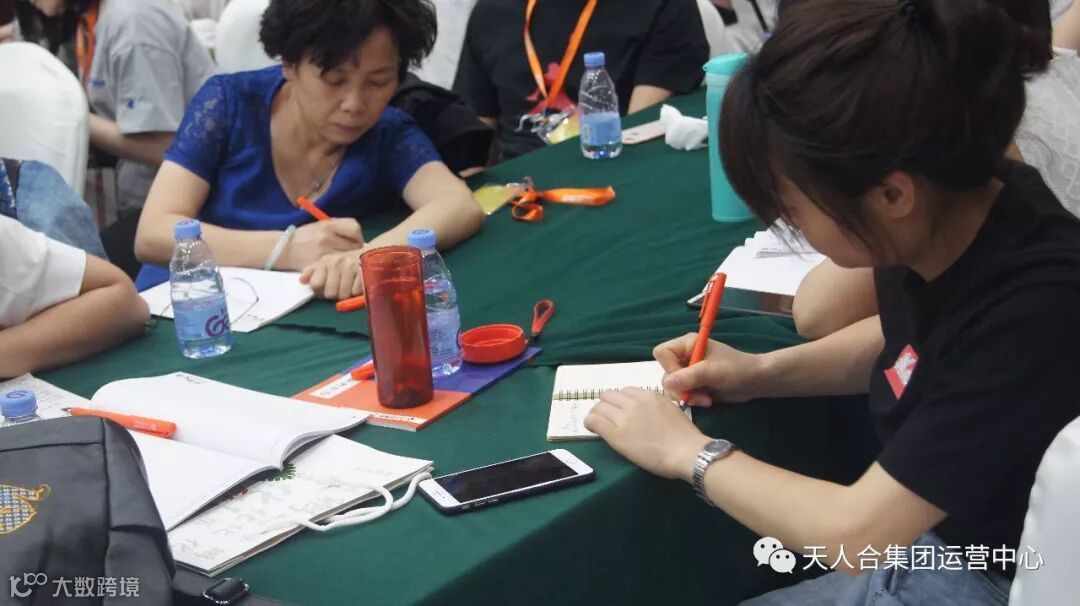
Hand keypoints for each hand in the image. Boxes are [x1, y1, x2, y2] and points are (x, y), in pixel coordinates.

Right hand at [280, 219, 363, 269]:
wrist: (284, 248)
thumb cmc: (305, 236)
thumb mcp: (321, 225)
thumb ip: (339, 228)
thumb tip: (359, 238)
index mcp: (328, 225)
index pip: (354, 229)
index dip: (358, 236)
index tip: (355, 241)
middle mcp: (327, 238)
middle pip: (355, 246)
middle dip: (356, 250)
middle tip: (352, 254)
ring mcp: (324, 253)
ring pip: (348, 259)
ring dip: (350, 261)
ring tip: (345, 262)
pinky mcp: (320, 266)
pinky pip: (339, 269)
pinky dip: (341, 270)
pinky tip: (338, 269)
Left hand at [300, 249, 363, 299]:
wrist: (369, 254)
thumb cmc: (346, 262)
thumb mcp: (328, 263)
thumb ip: (313, 271)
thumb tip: (302, 280)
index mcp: (325, 261)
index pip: (316, 284)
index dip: (320, 291)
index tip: (326, 289)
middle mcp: (336, 262)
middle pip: (330, 293)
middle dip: (335, 295)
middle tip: (340, 288)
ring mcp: (350, 266)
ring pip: (343, 295)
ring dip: (347, 295)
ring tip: (350, 286)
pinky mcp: (363, 271)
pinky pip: (356, 292)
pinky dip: (358, 292)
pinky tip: (358, 284)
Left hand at [584, 388, 710, 480]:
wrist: (686, 452)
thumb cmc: (684, 435)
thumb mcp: (670, 409)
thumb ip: (653, 405)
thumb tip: (643, 410)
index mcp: (648, 395)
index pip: (624, 391)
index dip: (620, 401)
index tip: (620, 410)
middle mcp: (633, 402)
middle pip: (608, 396)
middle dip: (606, 405)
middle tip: (608, 417)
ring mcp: (623, 417)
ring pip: (598, 407)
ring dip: (597, 414)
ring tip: (599, 424)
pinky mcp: (615, 434)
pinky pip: (594, 420)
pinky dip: (590, 422)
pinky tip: (592, 429)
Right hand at [653, 333, 764, 406]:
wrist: (755, 381)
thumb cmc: (736, 369)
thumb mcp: (712, 372)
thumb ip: (689, 376)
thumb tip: (666, 384)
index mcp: (687, 344)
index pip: (662, 353)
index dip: (668, 367)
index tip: (683, 379)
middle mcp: (684, 356)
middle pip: (666, 373)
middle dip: (680, 387)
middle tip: (697, 395)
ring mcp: (688, 371)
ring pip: (672, 387)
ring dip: (687, 396)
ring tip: (705, 400)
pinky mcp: (693, 385)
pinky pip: (682, 394)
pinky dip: (691, 400)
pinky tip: (706, 401)